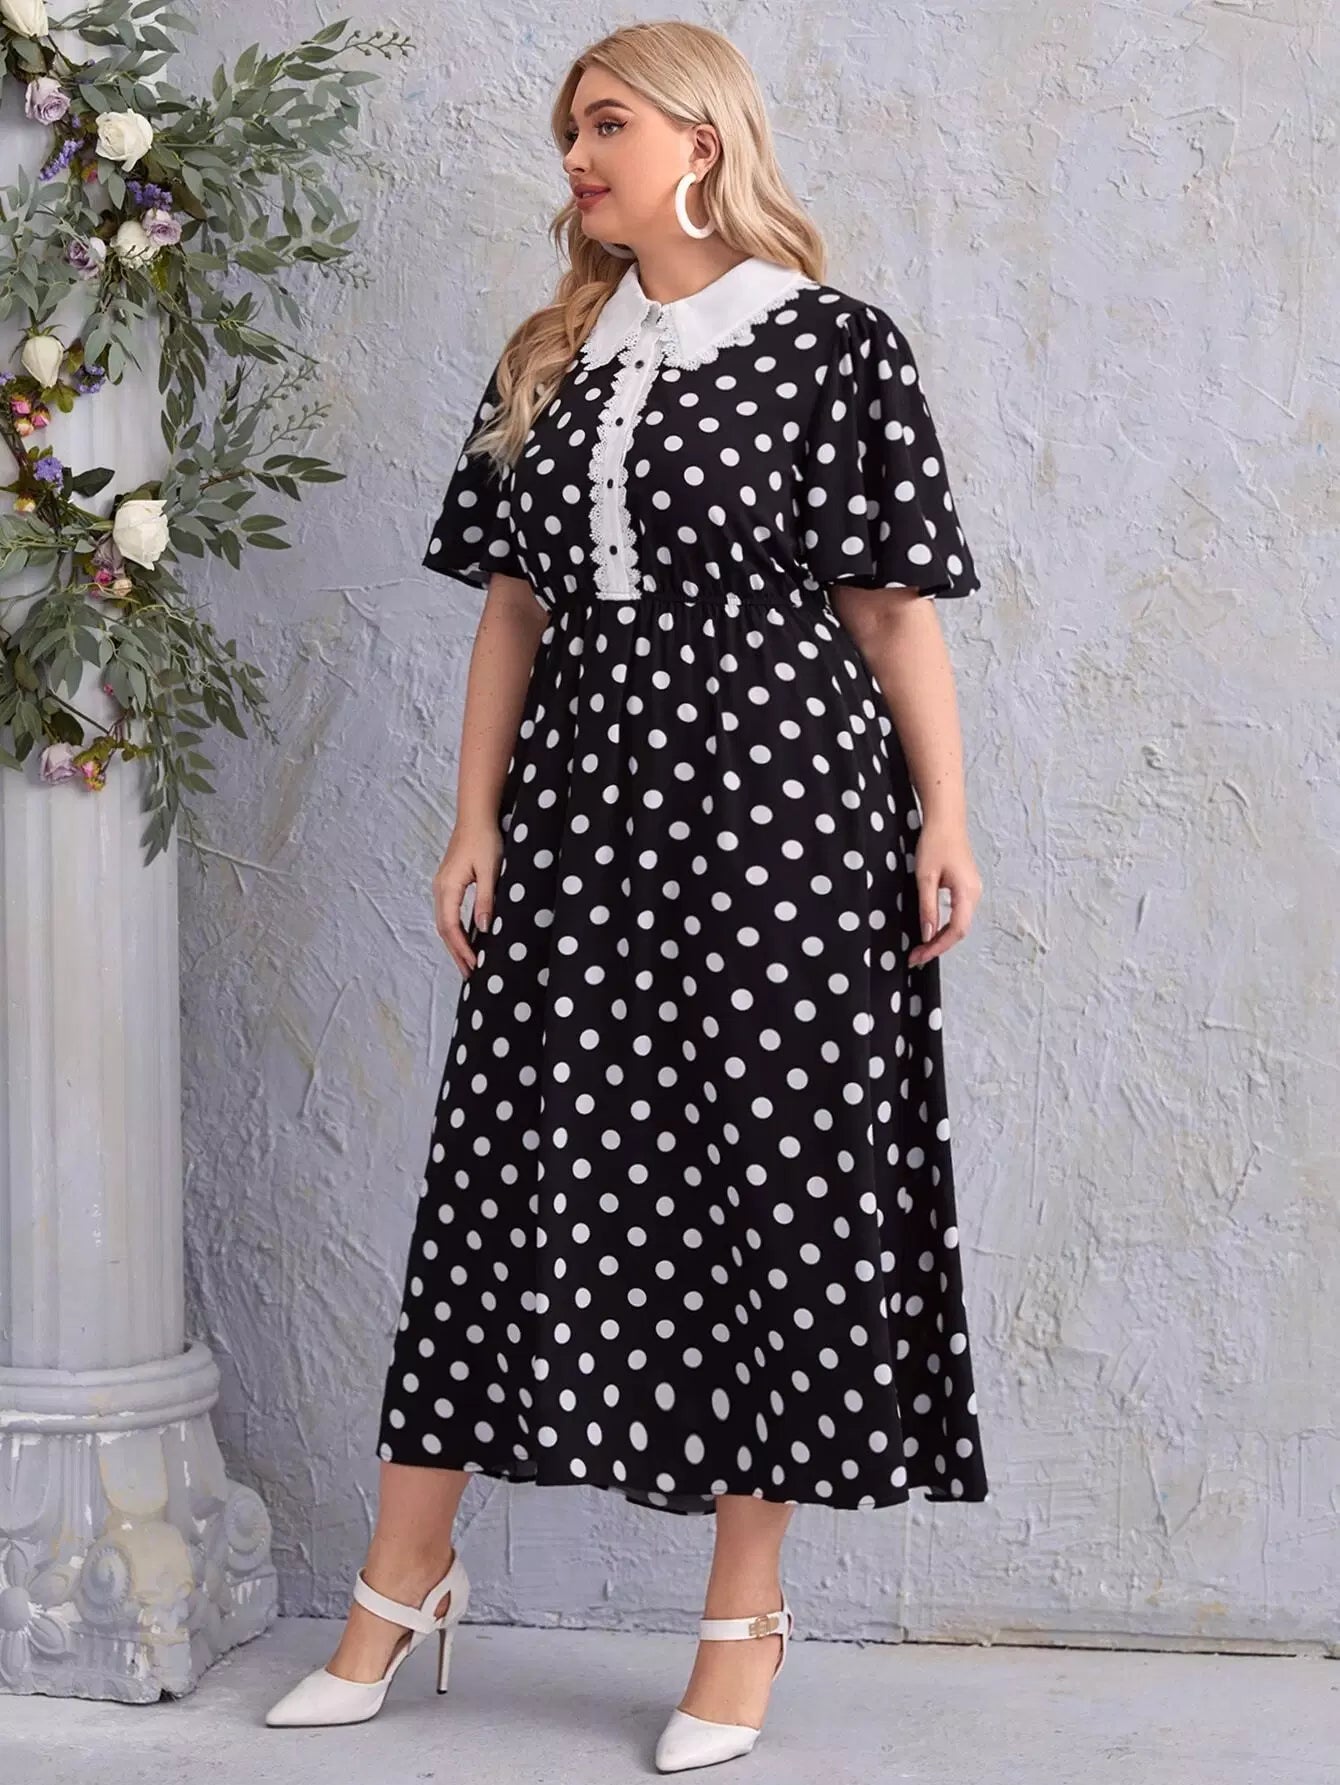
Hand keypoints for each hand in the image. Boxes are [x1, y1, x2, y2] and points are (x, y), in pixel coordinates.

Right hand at [433, 822, 502, 976]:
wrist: (475, 817)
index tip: (473, 965)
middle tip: (469, 974)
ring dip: (455, 943)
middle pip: (444, 928)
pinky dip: (456, 930)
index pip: (450, 926)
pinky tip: (467, 938)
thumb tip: (483, 928)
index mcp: (448, 887)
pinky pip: (449, 913)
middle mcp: (440, 888)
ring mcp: (442, 886)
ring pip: (444, 922)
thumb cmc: (485, 840)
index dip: (461, 948)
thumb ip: (485, 899)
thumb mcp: (490, 870)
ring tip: (468, 962)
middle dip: (456, 952)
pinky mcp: (449, 883)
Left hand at [908, 815, 980, 967]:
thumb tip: (927, 934)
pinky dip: (944, 925)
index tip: (919, 957)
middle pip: (959, 930)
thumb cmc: (935, 843)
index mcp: (967, 893)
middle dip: (938, 945)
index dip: (937, 947)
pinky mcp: (966, 887)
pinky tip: (930, 928)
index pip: (956, 931)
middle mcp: (974, 894)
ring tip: (921, 947)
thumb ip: (928, 907)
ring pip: (959, 923)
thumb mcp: (925, 877)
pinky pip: (958, 913)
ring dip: (940, 937)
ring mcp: (972, 891)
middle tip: (916, 957)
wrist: (946, 819)